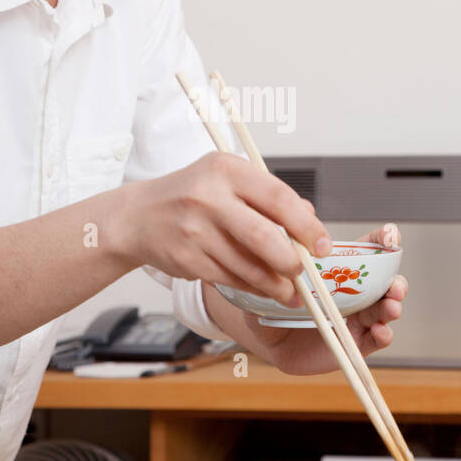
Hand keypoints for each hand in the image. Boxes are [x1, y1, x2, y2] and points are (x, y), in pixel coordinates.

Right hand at [108, 152, 330, 302]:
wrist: (138, 217)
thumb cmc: (192, 196)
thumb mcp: (228, 180)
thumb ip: (268, 196)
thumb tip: (310, 219)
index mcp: (226, 169)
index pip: (278, 198)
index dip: (306, 226)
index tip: (322, 245)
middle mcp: (208, 197)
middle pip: (264, 237)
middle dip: (292, 261)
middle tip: (305, 272)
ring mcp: (194, 230)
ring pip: (248, 266)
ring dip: (275, 284)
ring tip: (290, 291)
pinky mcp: (186, 259)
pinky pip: (230, 279)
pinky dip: (252, 288)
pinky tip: (263, 289)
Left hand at [246, 223, 407, 375]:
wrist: (266, 334)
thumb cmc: (276, 298)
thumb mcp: (277, 267)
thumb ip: (292, 238)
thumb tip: (305, 208)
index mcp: (344, 269)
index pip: (372, 249)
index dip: (386, 240)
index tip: (390, 238)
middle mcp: (356, 292)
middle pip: (387, 283)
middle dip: (397, 282)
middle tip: (395, 285)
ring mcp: (357, 317)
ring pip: (385, 310)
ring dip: (392, 307)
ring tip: (391, 307)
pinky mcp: (353, 342)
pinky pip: (374, 339)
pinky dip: (383, 335)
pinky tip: (381, 330)